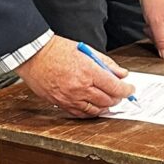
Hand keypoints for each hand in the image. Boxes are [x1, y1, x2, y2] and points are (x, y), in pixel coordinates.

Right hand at [16, 36, 133, 117]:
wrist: (34, 55)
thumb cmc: (57, 49)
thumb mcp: (86, 50)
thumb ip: (106, 63)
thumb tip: (121, 74)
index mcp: (89, 71)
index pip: (115, 87)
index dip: (127, 90)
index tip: (130, 89)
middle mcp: (81, 87)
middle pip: (108, 100)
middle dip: (118, 98)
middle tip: (121, 94)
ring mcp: (70, 98)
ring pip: (96, 110)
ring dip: (106, 106)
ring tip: (109, 100)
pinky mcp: (61, 104)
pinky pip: (81, 114)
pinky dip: (92, 112)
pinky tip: (95, 106)